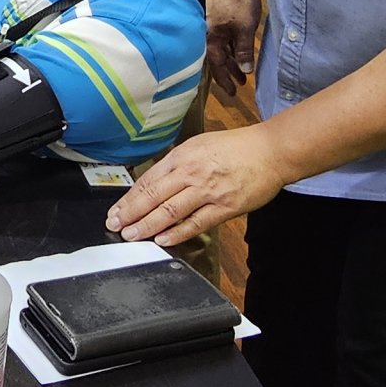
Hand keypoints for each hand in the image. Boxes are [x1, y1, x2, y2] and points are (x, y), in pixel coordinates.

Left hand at [106, 125, 287, 246]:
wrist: (270, 151)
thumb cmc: (236, 148)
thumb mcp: (199, 146)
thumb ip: (177, 165)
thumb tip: (155, 183)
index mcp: (183, 156)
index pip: (148, 180)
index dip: (129, 198)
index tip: (115, 211)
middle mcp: (192, 172)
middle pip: (154, 196)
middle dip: (131, 214)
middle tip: (115, 226)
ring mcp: (208, 191)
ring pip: (170, 211)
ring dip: (148, 226)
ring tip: (132, 236)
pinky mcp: (225, 207)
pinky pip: (196, 223)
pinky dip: (177, 233)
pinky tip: (163, 240)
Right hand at [204, 0, 261, 96]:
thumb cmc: (239, 2)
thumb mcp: (244, 29)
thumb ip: (243, 51)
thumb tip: (245, 71)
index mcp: (210, 38)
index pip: (216, 65)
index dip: (224, 80)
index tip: (232, 93)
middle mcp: (208, 34)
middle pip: (217, 58)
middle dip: (228, 73)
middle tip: (239, 86)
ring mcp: (213, 26)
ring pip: (221, 49)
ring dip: (231, 61)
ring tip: (243, 72)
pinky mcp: (219, 19)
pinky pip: (223, 40)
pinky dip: (231, 49)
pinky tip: (239, 54)